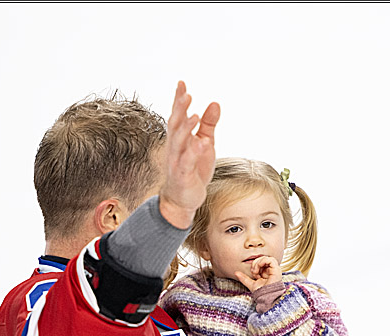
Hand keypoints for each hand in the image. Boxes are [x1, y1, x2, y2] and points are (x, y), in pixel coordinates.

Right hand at [159, 81, 219, 228]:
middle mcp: (175, 147)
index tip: (182, 82)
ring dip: (186, 129)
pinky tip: (202, 144)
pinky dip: (194, 153)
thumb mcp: (204, 143)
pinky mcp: (183, 175)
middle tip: (186, 94)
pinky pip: (187, 163)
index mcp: (179, 138)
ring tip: (195, 116)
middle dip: (179, 109)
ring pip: (179, 142)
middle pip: (175, 124)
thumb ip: (208, 124)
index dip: (178, 99)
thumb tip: (215, 103)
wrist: (182, 199)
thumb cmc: (193, 170)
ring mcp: (177, 161)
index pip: (177, 115)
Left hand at [235, 256, 281, 291]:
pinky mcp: (276, 269)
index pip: (260, 262)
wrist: (266, 298)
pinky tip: (259, 268)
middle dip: (255, 263)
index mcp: (266, 272)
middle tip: (253, 271)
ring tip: (256, 271)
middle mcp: (271, 270)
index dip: (254, 265)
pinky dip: (262, 262)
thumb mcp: (250, 283)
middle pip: (262, 258)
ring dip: (258, 263)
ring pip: (266, 258)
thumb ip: (244, 278)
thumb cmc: (261, 292)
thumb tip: (235, 273)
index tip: (253, 273)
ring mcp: (274, 269)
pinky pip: (270, 259)